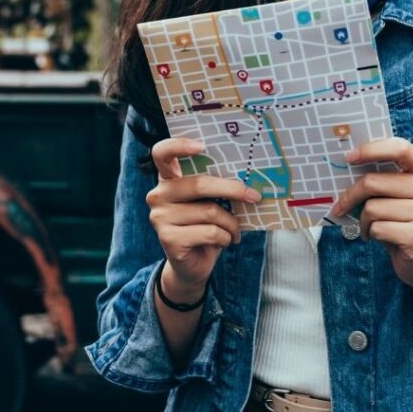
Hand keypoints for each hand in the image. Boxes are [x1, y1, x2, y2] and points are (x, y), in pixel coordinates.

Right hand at [146, 137, 261, 296]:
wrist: (192, 266)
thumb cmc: (204, 227)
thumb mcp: (209, 203)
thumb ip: (215, 188)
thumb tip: (247, 179)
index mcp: (167, 180)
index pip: (162, 153)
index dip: (179, 145)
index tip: (201, 146)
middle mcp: (158, 195)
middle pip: (198, 184)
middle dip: (232, 190)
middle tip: (253, 196)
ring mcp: (159, 218)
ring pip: (210, 211)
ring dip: (231, 223)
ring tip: (235, 231)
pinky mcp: (168, 239)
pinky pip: (210, 232)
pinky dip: (226, 238)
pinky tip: (225, 242)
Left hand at [329, 137, 412, 303]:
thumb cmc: (403, 220)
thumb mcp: (399, 194)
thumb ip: (383, 177)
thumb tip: (345, 165)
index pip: (400, 148)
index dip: (371, 150)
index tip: (348, 158)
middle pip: (373, 182)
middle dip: (351, 196)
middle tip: (342, 206)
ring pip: (372, 208)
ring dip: (363, 220)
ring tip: (371, 227)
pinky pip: (377, 228)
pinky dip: (370, 234)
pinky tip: (379, 237)